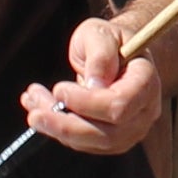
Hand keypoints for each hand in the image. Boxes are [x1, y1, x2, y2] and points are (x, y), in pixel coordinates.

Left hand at [21, 7, 167, 157]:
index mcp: (146, 81)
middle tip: (34, 108)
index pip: (120, 104)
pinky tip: (40, 108)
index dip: (88, 102)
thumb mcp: (99, 34)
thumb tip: (94, 85)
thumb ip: (99, 55)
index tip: (59, 88)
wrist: (113, 54)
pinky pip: (83, 143)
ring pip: (92, 142)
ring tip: (32, 101)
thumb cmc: (108, 40)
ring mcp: (130, 130)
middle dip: (65, 124)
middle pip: (108, 133)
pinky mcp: (112, 140)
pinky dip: (57, 129)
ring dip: (56, 126)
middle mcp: (144, 111)